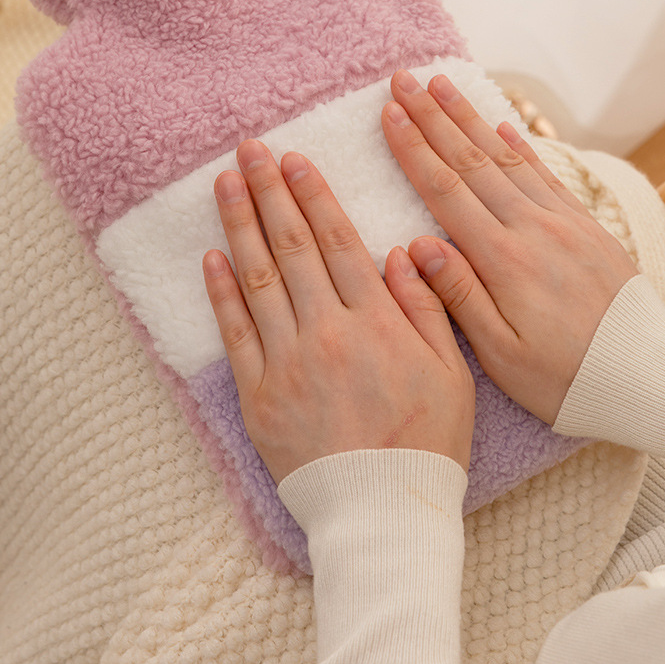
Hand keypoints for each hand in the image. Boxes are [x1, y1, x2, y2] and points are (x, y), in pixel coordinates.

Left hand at [203, 140, 475, 483]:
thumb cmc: (427, 444)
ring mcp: (287, 362)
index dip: (313, 195)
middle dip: (269, 192)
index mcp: (376, 321)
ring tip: (224, 183)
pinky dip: (221, 292)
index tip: (295, 159)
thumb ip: (426, 307)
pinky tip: (212, 255)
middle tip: (249, 149)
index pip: (338, 241)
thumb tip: (402, 251)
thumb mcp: (452, 372)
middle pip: (293, 247)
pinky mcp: (259, 395)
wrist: (382, 514)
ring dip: (239, 225)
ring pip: (258, 278)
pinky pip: (235, 333)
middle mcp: (327, 331)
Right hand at [382, 71, 638, 424]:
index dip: (413, 149)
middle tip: (404, 80)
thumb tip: (416, 246)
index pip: (445, 191)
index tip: (388, 113)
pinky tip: (501, 124)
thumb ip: (458, 297)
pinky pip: (545, 174)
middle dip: (433, 117)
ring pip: (505, 158)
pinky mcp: (586, 227)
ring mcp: (562, 223)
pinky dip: (520, 145)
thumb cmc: (565, 380)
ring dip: (470, 118)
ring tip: (443, 85)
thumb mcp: (502, 356)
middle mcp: (532, 229)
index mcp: (502, 261)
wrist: (642, 376)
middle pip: (470, 161)